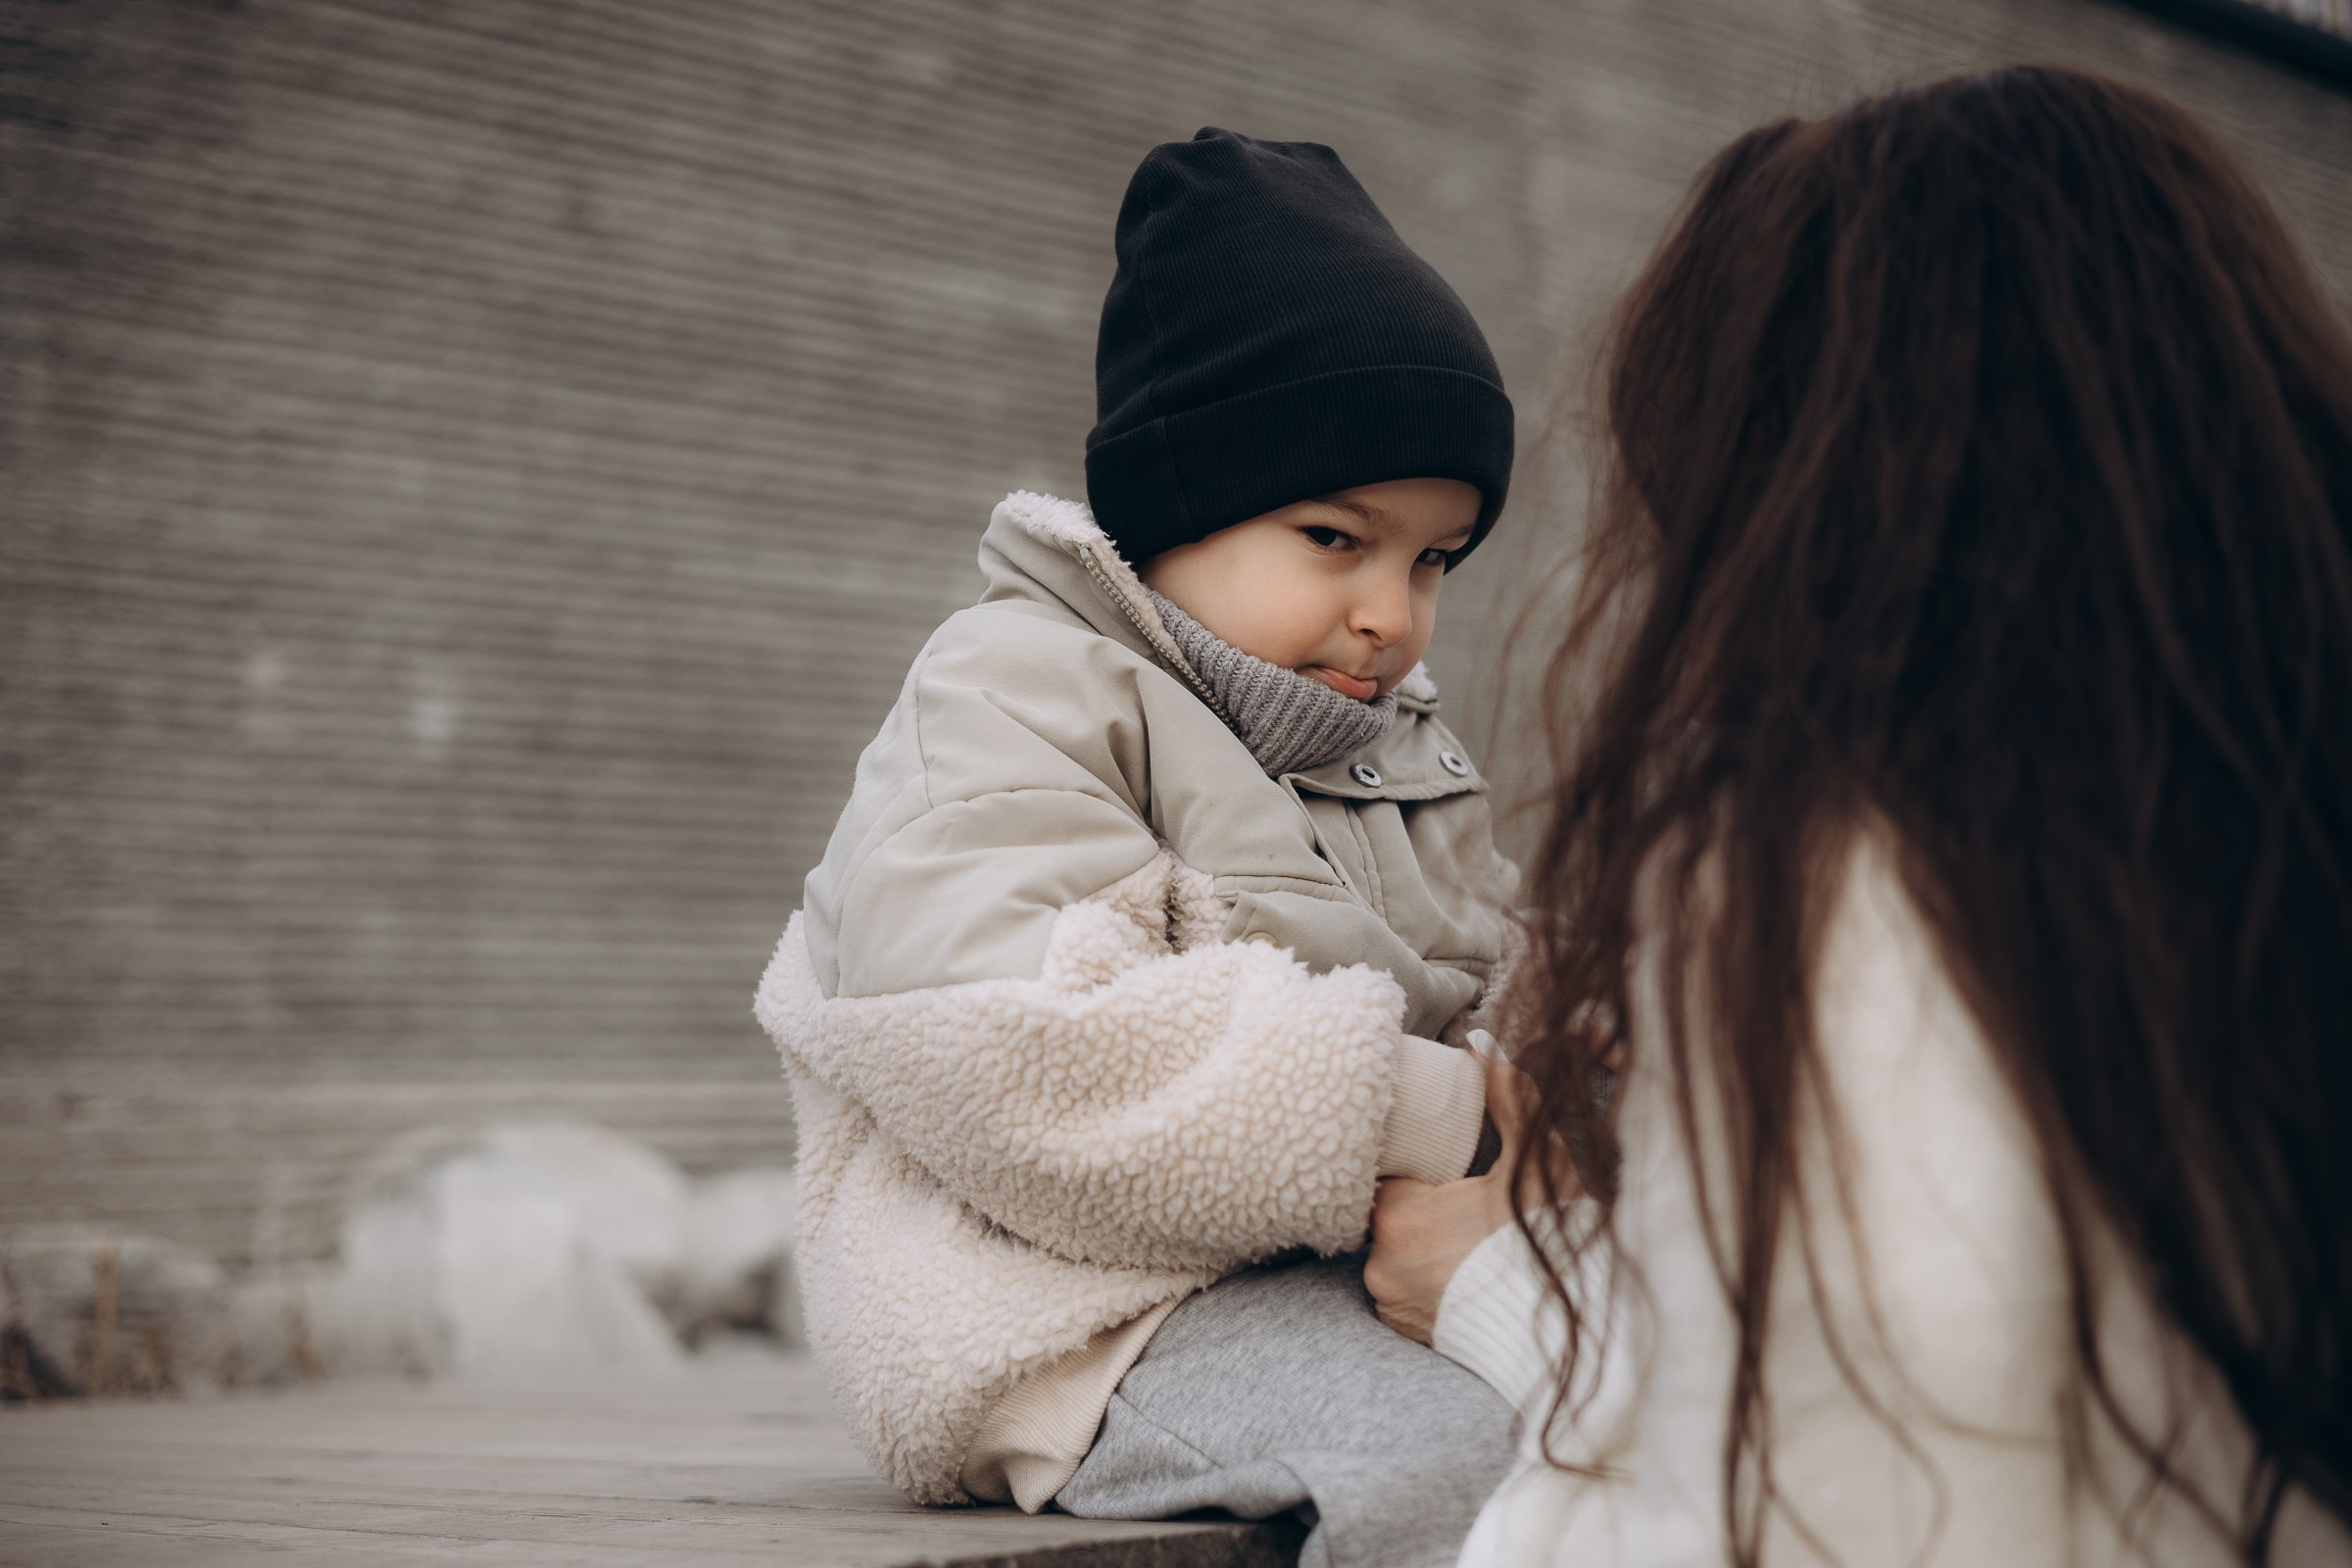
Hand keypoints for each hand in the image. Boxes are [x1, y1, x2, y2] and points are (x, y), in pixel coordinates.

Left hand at [1364, 1043, 1543, 1343]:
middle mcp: (1381, 1264)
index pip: (1386, 1178)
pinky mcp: (1406, 1334)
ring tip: (1461, 1242)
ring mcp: (1391, 1304)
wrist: (1573, 1331)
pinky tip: (1457, 1276)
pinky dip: (1423, 1284)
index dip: (1413, 1169)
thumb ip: (1507, 1097)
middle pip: (1389, 1216)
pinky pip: (1402, 1296)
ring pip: (1392, 1256)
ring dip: (1417, 1247)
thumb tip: (1480, 1042)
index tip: (1438, 1168)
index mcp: (1399, 1216)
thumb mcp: (1533, 1163)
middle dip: (1418, 1208)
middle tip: (1457, 1203)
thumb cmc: (1550, 1243)